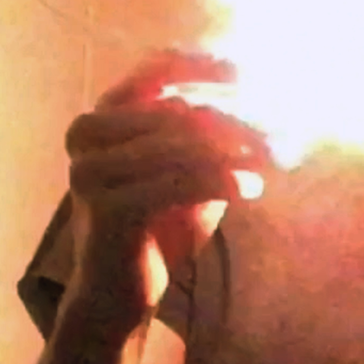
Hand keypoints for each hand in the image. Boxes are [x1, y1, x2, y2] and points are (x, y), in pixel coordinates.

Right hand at [64, 49, 270, 318]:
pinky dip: (223, 181)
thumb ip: (210, 139)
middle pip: (178, 110)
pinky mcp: (107, 208)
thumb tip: (261, 106)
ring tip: (266, 166)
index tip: (248, 74)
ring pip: (182, 145)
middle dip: (232, 123)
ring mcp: (91, 170)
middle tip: (274, 140)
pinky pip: (181, 182)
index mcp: (103, 117)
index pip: (155, 68)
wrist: (119, 298)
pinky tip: (252, 190)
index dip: (203, 65)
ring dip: (234, 154)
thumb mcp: (188, 175)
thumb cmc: (157, 231)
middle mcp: (88, 135)